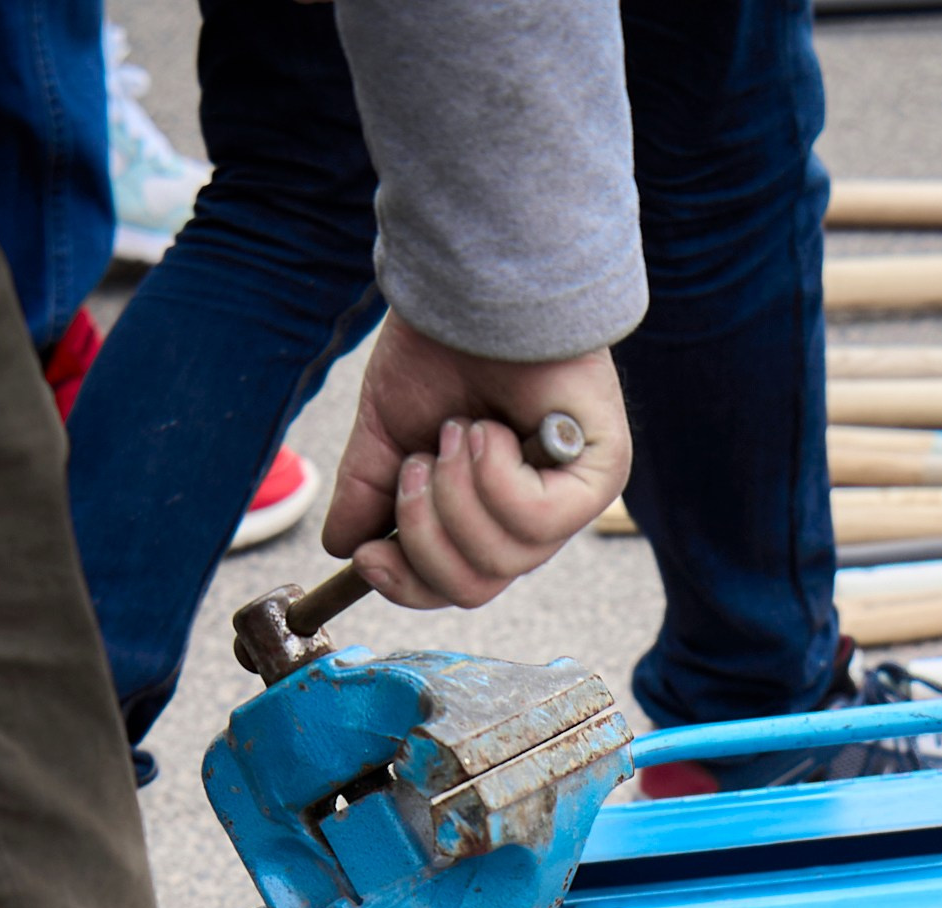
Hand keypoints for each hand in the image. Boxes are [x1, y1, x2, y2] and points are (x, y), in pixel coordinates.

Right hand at [321, 315, 630, 611]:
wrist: (475, 286)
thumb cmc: (442, 348)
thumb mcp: (389, 428)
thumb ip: (368, 492)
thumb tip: (340, 548)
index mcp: (489, 514)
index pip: (455, 587)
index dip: (408, 583)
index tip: (367, 558)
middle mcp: (535, 519)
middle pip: (474, 587)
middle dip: (426, 532)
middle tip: (419, 464)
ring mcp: (572, 500)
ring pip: (502, 558)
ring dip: (457, 494)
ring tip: (459, 430)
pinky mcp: (602, 475)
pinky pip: (535, 520)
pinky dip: (495, 476)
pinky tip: (493, 429)